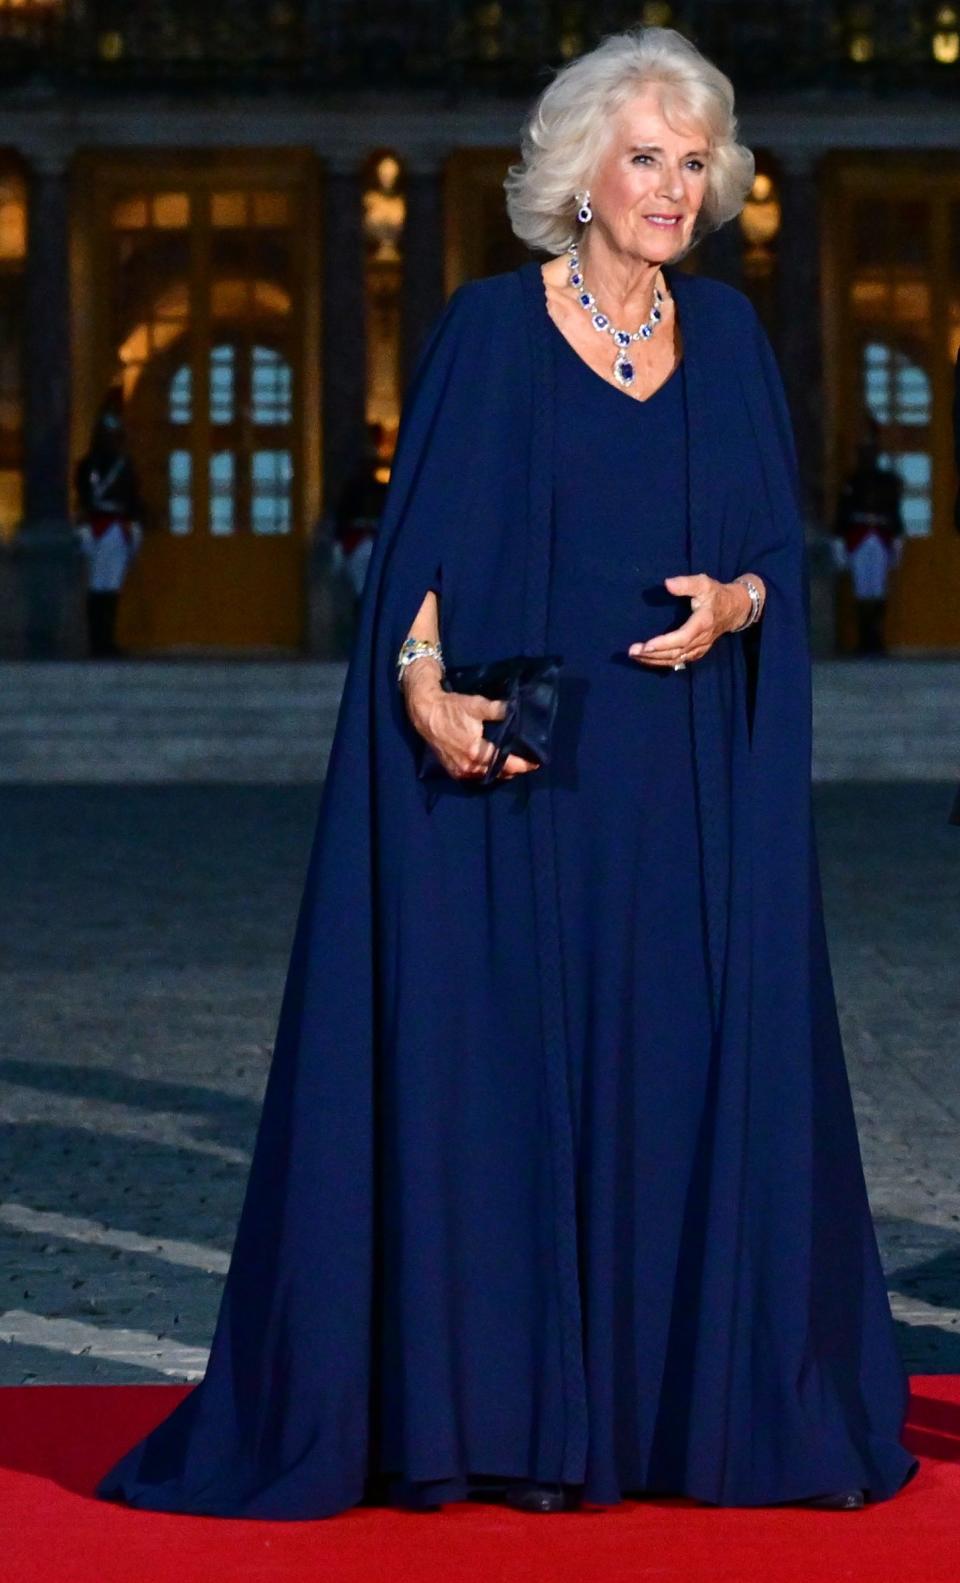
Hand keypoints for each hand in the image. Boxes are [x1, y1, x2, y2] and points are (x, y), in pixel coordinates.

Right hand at [401, 661, 539, 780]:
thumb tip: (517, 709)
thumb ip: (498, 709)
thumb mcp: (476, 705)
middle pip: (498, 773)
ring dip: (500, 771)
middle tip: (526, 762)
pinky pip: (475, 776)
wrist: (426, 713)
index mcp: (476, 752)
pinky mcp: (454, 771)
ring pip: (487, 776)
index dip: (522, 764)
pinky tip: (494, 764)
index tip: (536, 762)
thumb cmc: (451, 708)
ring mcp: (460, 771)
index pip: (506, 764)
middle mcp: (469, 766)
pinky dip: (486, 772)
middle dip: (514, 769)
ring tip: (513, 763)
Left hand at [628, 573, 754, 667]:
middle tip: (632, 652)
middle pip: (675, 653)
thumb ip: (686, 583)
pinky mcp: (697, 652)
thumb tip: (667, 584)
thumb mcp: (704, 583)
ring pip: (676, 660)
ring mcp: (700, 648)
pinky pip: (679, 661)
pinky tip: (648, 661)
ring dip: (655, 661)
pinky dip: (663, 663)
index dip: (663, 644)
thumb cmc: (716, 594)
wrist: (735, 609)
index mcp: (702, 623)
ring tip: (636, 657)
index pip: (682, 638)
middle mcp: (701, 639)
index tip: (645, 645)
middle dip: (652, 654)